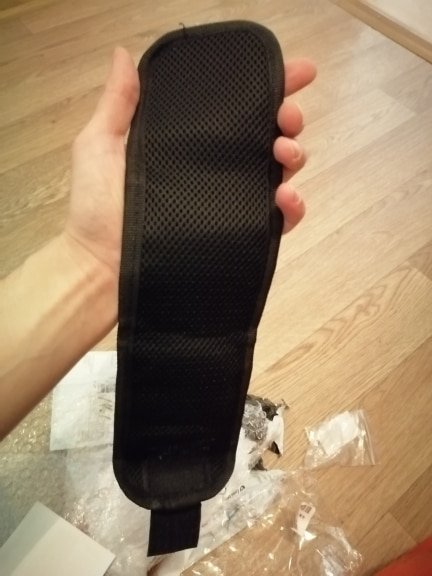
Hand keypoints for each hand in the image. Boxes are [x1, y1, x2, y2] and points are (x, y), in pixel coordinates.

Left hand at [65, 47, 315, 299]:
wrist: (102, 268)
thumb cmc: (97, 208)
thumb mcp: (101, 146)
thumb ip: (118, 103)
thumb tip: (123, 53)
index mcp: (190, 143)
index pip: (236, 110)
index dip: (269, 88)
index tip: (296, 72)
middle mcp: (215, 170)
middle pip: (266, 138)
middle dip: (288, 121)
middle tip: (287, 119)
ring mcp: (230, 204)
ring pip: (278, 174)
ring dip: (294, 157)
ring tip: (285, 154)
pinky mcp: (238, 236)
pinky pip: (278, 220)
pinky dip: (293, 208)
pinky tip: (285, 197)